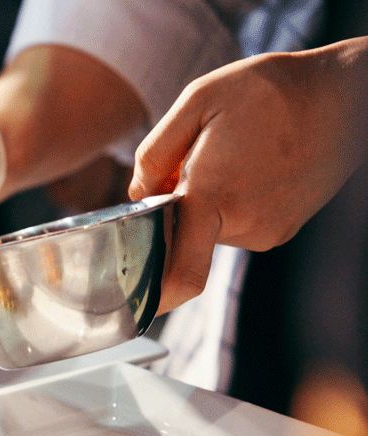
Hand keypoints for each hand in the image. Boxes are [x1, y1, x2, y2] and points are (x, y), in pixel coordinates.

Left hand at [129, 38, 367, 313]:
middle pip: (184, 236)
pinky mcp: (281, 231)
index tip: (137, 300)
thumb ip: (154, 155)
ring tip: (234, 157)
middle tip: (198, 161)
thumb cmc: (266, 91)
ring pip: (209, 230)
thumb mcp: (196, 101)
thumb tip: (138, 196)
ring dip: (206, 202)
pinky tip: (252, 168)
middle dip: (177, 207)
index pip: (181, 272)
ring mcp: (266, 233)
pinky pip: (236, 226)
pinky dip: (230, 204)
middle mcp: (243, 225)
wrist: (343, 95)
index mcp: (212, 196)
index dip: (156, 294)